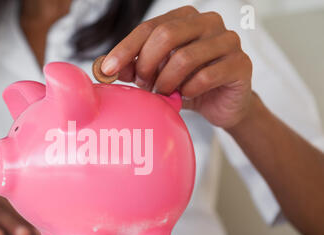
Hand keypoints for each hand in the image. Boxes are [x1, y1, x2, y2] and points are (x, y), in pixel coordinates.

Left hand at [101, 5, 252, 128]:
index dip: (125, 49)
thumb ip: (135, 67)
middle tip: (143, 84)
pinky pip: (206, 76)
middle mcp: (208, 22)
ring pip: (184, 57)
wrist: (222, 104)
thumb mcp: (157, 75)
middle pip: (165, 35)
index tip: (108, 69)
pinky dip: (189, 90)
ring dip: (167, 81)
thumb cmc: (188, 84)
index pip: (148, 28)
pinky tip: (186, 95)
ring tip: (165, 93)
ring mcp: (227, 40)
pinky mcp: (241, 63)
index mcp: (184, 18)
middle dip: (146, 64)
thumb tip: (107, 66)